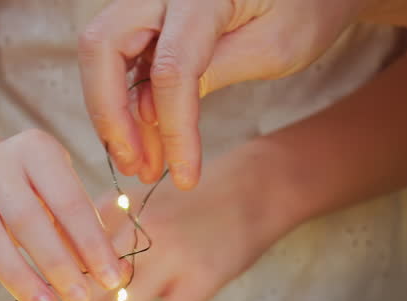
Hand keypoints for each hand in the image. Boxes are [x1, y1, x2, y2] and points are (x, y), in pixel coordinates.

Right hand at [0, 129, 131, 300]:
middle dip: (57, 264)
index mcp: (36, 149)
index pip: (68, 200)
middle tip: (80, 299)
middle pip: (26, 218)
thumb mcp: (62, 195)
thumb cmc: (34, 190)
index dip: (91, 243)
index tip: (111, 279)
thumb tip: (119, 275)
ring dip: (17, 277)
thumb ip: (87, 230)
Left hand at [58, 147, 294, 300]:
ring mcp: (172, 259)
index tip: (52, 295)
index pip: (74, 255)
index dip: (58, 281)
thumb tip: (68, 251)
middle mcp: (141, 234)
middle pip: (89, 286)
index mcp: (124, 213)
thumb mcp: (146, 198)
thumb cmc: (193, 199)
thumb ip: (109, 220)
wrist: (254, 189)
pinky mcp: (201, 281)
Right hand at [79, 0, 364, 188]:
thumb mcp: (275, 46)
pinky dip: (125, 102)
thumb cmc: (305, 7)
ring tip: (143, 165)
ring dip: (113, 115)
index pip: (171, 68)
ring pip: (101, 53)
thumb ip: (213, 73)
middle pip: (102, 47)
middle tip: (134, 166)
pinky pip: (120, 58)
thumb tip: (150, 115)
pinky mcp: (148, 17)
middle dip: (110, 115)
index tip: (184, 178)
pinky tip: (146, 141)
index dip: (173, 130)